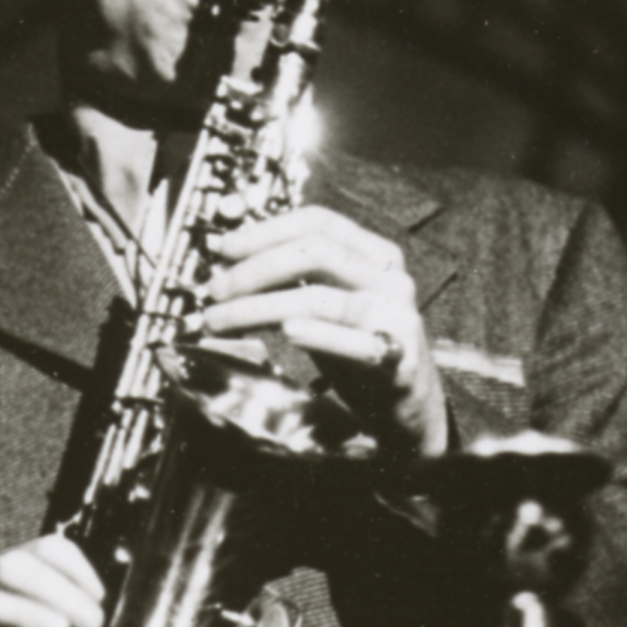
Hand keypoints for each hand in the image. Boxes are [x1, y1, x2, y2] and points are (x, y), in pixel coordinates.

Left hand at [198, 206, 447, 455]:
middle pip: (316, 252)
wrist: (409, 403)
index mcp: (374, 254)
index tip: (225, 248)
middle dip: (256, 268)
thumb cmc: (361, 348)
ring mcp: (395, 316)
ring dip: (261, 307)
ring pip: (321, 298)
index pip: (318, 222)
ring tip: (224, 320)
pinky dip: (319, 335)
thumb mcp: (327, 305)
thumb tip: (229, 270)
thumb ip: (291, 283)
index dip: (267, 230)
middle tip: (217, 290)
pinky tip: (286, 332)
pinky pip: (356, 344)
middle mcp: (388, 278)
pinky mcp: (397, 358)